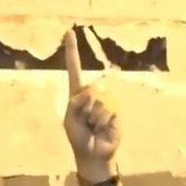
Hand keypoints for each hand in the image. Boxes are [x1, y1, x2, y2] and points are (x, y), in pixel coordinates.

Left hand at [62, 29, 120, 180]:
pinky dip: (102, 121)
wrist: (93, 154)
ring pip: (97, 101)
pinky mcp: (115, 110)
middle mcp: (91, 94)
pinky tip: (102, 128)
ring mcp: (105, 101)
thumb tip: (90, 91)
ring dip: (93, 117)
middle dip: (84, 108)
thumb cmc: (78, 137)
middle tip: (84, 122)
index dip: (72, 51)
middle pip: (87, 89)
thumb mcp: (70, 120)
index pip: (74, 69)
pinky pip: (107, 110)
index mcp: (77, 94)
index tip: (69, 31)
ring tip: (93, 127)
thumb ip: (75, 104)